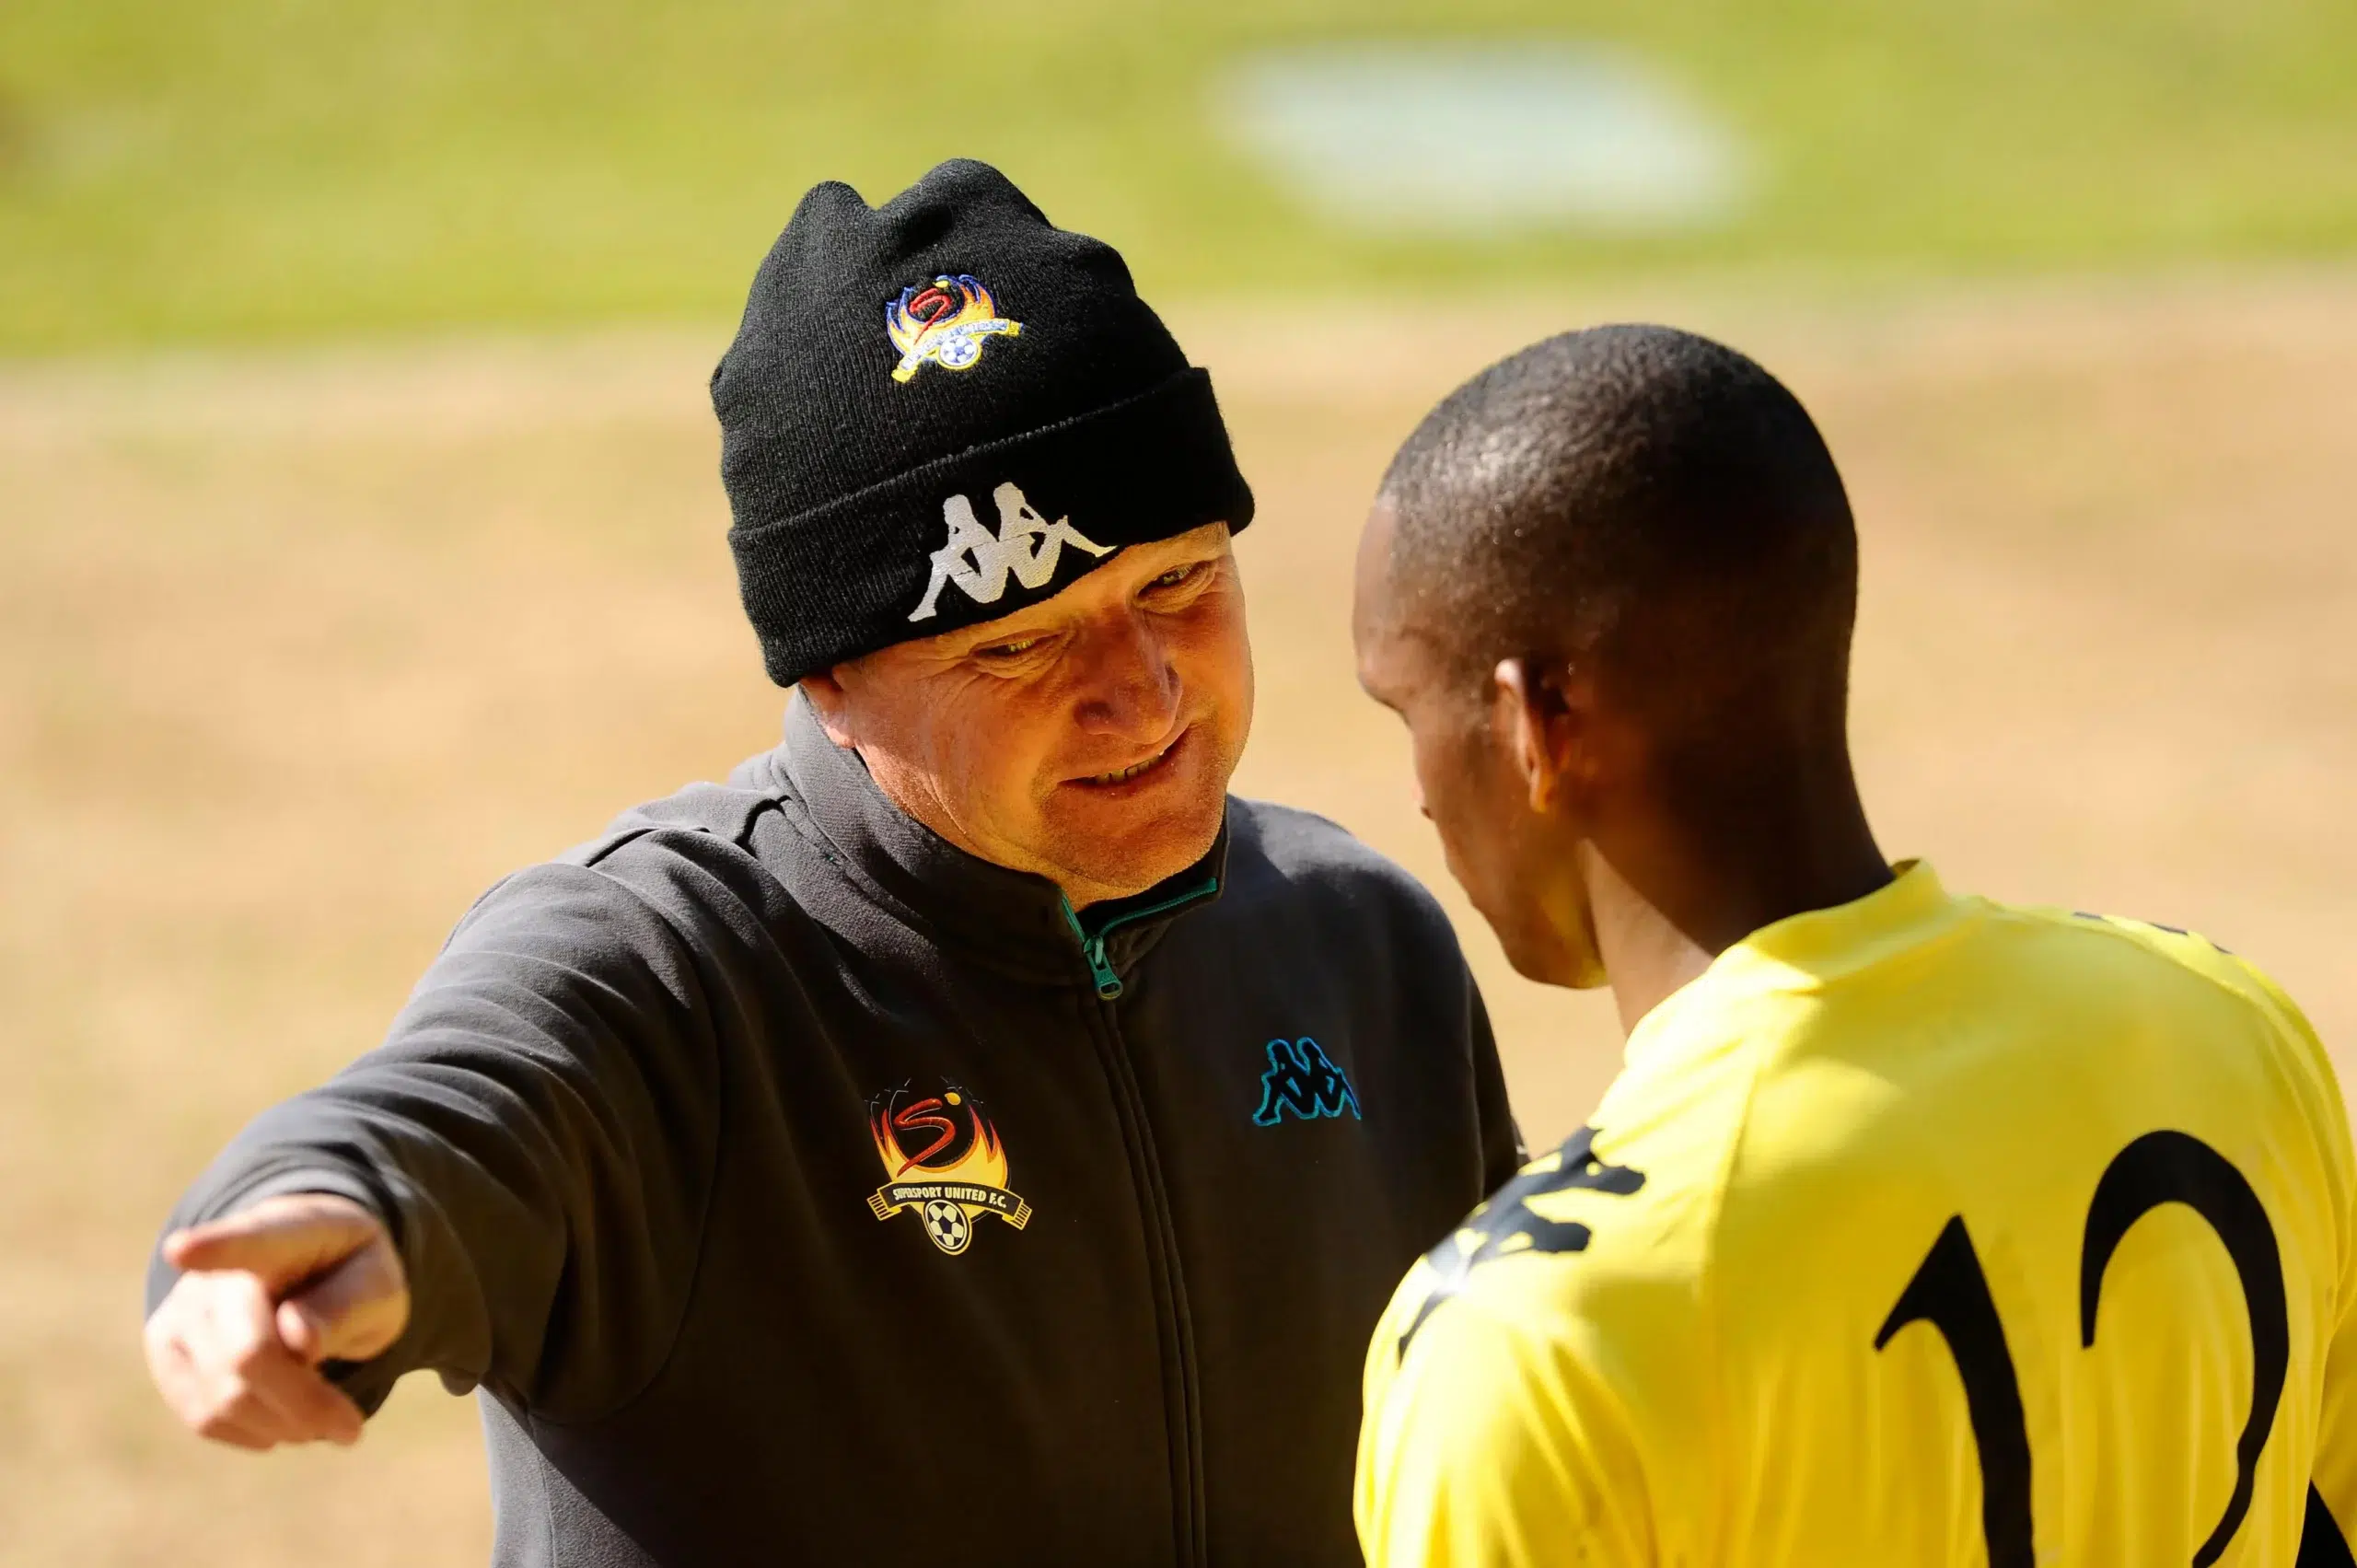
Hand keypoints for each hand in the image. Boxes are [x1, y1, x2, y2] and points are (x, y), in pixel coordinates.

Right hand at [143, 1192, 409, 1450]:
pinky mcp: (165, 1349)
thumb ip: (346, 1304)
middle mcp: (216, 1266)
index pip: (247, 1240)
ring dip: (282, 1424)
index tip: (182, 1249)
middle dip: (304, 1403)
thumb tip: (299, 1339)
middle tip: (350, 1429)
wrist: (309, 1270)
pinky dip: (252, 1432)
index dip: (213, 1246)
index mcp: (282, 1232)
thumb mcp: (376, 1283)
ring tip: (321, 1419)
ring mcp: (180, 1307)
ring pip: (222, 1397)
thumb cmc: (348, 1276)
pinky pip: (203, 1416)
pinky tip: (283, 1418)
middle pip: (247, 1354)